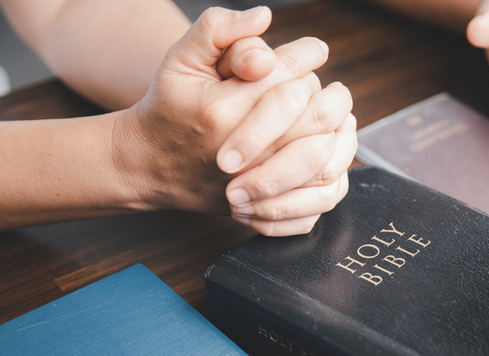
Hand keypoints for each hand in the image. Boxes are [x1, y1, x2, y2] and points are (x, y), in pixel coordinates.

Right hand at [118, 7, 353, 235]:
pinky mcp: (269, 203)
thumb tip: (264, 15)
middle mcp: (246, 149)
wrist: (150, 166)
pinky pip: (322, 188)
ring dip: (338, 128)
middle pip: (318, 112)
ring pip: (326, 151)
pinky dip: (334, 165)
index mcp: (223, 109)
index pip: (289, 72)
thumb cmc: (169, 106)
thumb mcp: (180, 59)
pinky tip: (327, 145)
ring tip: (333, 113)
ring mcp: (260, 181)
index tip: (314, 50)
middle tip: (327, 85)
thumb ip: (219, 29)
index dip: (310, 53)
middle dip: (331, 92)